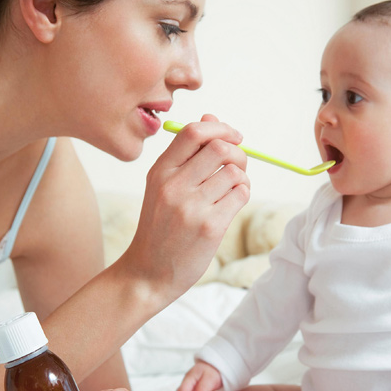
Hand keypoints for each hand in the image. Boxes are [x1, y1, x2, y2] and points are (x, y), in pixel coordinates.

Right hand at [125, 114, 249, 301]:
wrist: (147, 272)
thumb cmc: (159, 227)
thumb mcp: (161, 187)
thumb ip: (186, 154)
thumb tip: (211, 118)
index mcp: (160, 172)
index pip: (193, 132)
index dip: (220, 128)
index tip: (233, 136)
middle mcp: (174, 186)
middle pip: (220, 149)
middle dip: (239, 152)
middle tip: (238, 164)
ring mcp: (192, 207)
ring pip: (235, 173)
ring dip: (242, 178)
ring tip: (232, 190)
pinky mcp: (210, 227)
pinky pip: (240, 195)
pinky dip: (242, 195)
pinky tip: (231, 204)